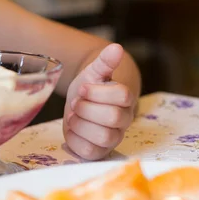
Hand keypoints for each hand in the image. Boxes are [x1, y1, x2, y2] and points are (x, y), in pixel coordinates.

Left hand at [63, 43, 135, 160]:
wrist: (80, 103)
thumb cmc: (89, 87)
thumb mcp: (94, 72)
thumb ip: (105, 61)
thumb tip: (117, 47)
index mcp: (125, 99)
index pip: (123, 95)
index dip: (97, 91)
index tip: (83, 88)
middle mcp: (124, 120)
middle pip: (112, 117)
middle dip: (87, 108)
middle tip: (76, 103)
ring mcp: (113, 138)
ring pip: (103, 136)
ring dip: (80, 124)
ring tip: (74, 116)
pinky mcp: (99, 152)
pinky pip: (89, 151)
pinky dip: (74, 139)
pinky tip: (73, 129)